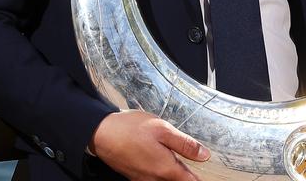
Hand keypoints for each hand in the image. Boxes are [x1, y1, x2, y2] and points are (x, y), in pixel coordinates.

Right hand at [89, 109, 208, 180]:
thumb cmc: (130, 129)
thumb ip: (184, 144)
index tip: (205, 172)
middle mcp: (155, 180)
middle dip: (186, 176)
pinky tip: (159, 160)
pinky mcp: (134, 177)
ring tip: (176, 161)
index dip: (199, 178)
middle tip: (192, 163)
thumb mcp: (162, 129)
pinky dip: (160, 174)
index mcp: (166, 169)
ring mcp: (143, 180)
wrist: (100, 134)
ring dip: (173, 175)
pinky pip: (153, 180)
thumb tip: (204, 155)